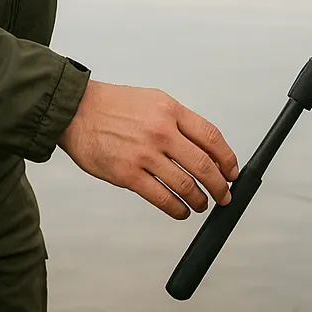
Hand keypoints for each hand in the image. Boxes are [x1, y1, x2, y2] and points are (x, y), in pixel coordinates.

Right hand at [57, 79, 238, 219]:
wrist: (78, 111)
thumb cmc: (116, 106)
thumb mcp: (155, 101)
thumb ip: (179, 122)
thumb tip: (203, 147)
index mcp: (171, 111)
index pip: (211, 136)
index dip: (227, 158)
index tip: (233, 170)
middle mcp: (162, 132)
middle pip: (204, 164)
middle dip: (220, 185)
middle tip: (225, 195)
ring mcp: (145, 155)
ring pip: (185, 184)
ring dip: (199, 199)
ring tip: (202, 204)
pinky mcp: (128, 175)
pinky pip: (161, 197)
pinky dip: (176, 208)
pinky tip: (181, 211)